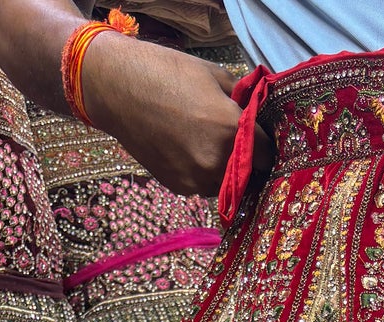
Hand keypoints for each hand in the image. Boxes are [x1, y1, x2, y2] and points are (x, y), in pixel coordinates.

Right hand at [0, 0, 268, 202]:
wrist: (116, 88)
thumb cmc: (167, 72)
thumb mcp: (215, 76)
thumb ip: (243, 101)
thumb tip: (261, 114)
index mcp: (231, 131)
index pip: (268, 151)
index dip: (268, 143)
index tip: (265, 138)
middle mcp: (216, 162)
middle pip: (251, 173)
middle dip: (251, 160)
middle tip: (245, 145)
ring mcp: (196, 179)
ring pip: (228, 184)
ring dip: (229, 170)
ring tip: (215, 146)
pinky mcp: (179, 186)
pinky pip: (204, 185)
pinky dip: (206, 173)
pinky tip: (193, 150)